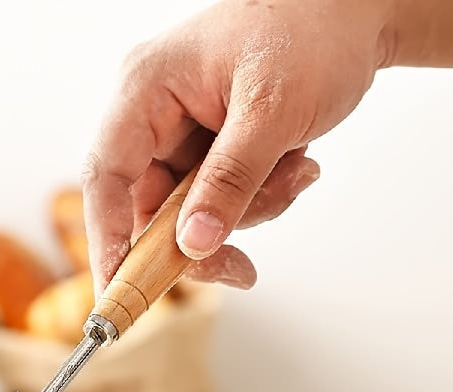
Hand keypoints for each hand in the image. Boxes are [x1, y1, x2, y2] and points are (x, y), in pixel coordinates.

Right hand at [82, 0, 393, 292]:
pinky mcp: (208, 149)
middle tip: (238, 267)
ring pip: (188, 212)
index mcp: (147, 88)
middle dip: (199, 236)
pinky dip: (257, 200)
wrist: (360, 9)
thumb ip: (230, 181)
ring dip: (245, 211)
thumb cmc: (316, 30)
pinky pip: (217, 200)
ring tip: (295, 172)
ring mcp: (180, 133)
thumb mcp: (273, 111)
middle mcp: (153, 114)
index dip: (107, 238)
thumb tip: (193, 245)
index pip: (106, 176)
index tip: (118, 288)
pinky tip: (294, 168)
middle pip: (148, 206)